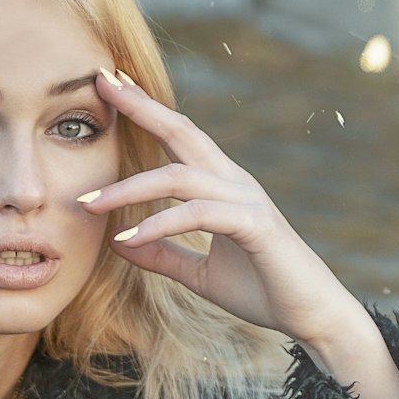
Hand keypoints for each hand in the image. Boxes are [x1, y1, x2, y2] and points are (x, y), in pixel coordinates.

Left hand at [81, 67, 398, 398]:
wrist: (310, 316)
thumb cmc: (262, 290)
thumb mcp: (199, 274)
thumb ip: (162, 255)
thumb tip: (119, 244)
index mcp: (222, 186)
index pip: (178, 137)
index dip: (145, 110)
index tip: (110, 86)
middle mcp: (234, 182)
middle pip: (181, 132)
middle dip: (141, 106)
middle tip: (100, 83)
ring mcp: (246, 200)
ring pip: (179, 178)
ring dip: (129, 189)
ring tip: (88, 203)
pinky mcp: (255, 225)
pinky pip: (197, 215)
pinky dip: (159, 226)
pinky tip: (128, 240)